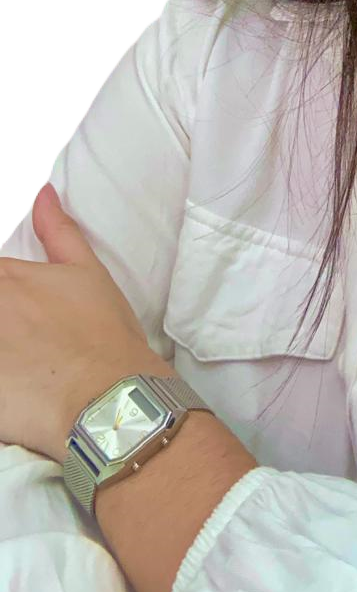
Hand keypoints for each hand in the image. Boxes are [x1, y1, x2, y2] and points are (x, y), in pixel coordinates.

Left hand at [0, 183, 160, 461]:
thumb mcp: (88, 272)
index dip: (8, 294)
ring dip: (4, 350)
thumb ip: (58, 229)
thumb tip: (44, 193)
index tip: (23, 317)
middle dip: (7, 324)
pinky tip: (17, 385)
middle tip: (26, 343)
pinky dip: (0, 382)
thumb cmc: (105, 336)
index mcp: (5, 277)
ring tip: (22, 363)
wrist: (110, 398)